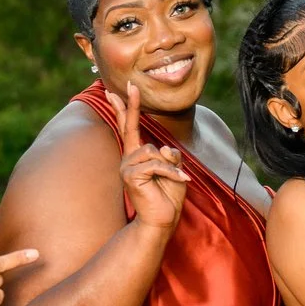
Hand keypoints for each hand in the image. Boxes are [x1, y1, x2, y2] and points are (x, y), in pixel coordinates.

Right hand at [104, 82, 188, 229]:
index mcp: (137, 156)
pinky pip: (157, 165)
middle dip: (130, 106)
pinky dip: (172, 173)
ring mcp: (127, 167)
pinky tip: (182, 181)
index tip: (123, 90)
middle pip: (130, 128)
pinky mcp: (131, 176)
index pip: (130, 127)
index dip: (127, 108)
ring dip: (170, 166)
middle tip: (132, 84)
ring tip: (177, 179)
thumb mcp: (176, 170)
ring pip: (153, 151)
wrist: (162, 220)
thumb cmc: (168, 196)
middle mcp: (129, 159)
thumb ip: (171, 156)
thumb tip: (164, 148)